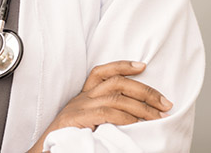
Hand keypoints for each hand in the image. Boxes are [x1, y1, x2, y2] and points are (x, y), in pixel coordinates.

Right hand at [27, 60, 171, 152]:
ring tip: (159, 117)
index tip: (143, 66)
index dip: (122, 65)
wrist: (45, 151)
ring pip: (116, 98)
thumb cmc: (68, 140)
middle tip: (165, 103)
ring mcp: (80, 107)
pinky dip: (126, 117)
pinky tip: (138, 124)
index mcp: (84, 97)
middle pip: (116, 83)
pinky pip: (107, 113)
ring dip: (142, 107)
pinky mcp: (78, 119)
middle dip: (145, 91)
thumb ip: (105, 115)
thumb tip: (137, 116)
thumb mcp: (87, 122)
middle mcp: (82, 98)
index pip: (101, 72)